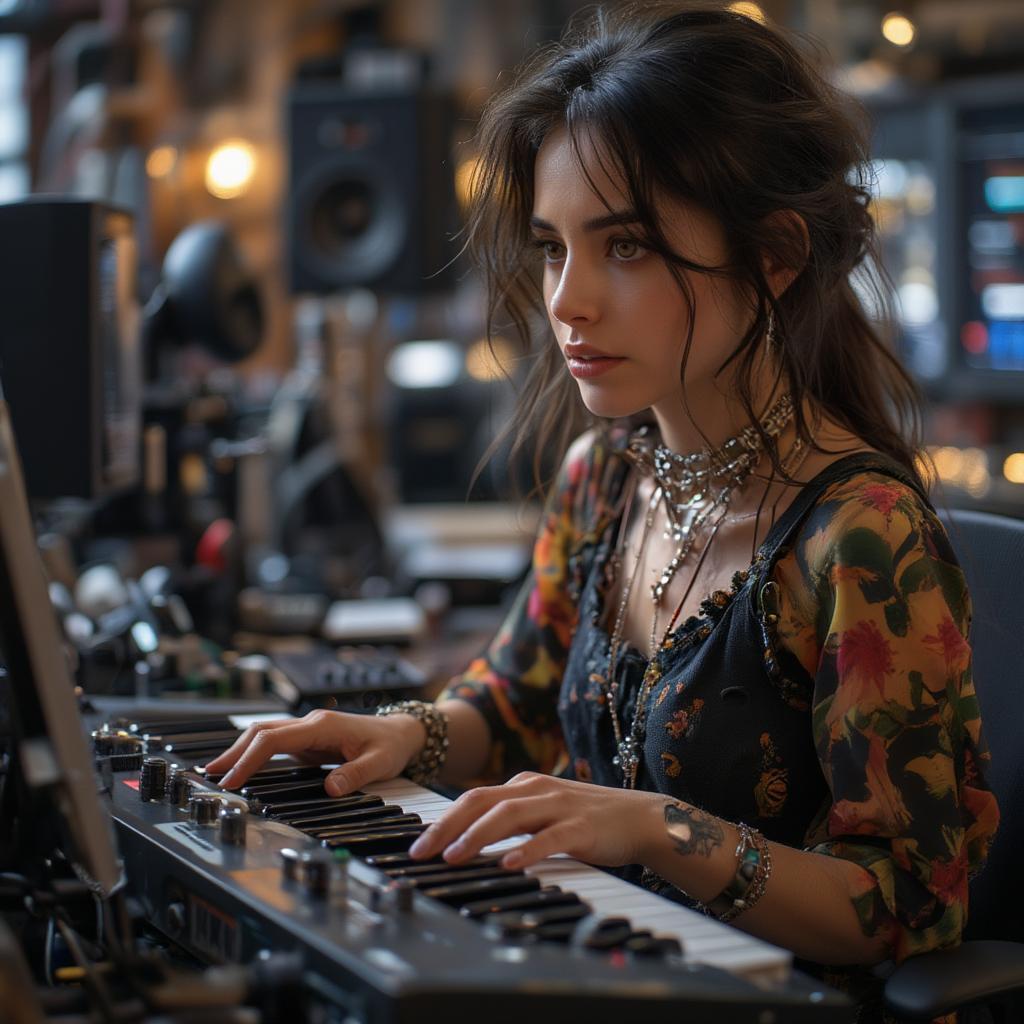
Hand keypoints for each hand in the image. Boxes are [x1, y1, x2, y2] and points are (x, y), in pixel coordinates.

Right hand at [203, 709, 425, 794]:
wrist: (401, 733)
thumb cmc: (390, 745)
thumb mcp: (379, 763)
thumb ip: (355, 775)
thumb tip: (330, 788)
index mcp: (323, 726)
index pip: (275, 739)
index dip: (250, 758)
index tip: (232, 780)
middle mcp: (311, 724)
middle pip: (262, 732)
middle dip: (234, 752)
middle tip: (210, 777)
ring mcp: (308, 731)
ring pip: (265, 734)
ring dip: (240, 751)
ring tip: (216, 772)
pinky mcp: (308, 740)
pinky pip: (275, 744)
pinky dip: (254, 754)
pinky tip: (242, 768)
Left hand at [408, 771, 660, 869]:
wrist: (641, 818)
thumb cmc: (586, 820)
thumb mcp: (541, 813)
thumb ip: (509, 821)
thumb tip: (465, 840)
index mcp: (522, 786)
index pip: (472, 798)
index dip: (441, 820)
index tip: (417, 845)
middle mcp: (535, 790)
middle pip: (481, 801)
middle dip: (446, 825)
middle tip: (421, 851)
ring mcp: (558, 806)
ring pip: (508, 815)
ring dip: (477, 835)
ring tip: (454, 855)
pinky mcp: (581, 826)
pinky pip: (549, 837)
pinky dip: (527, 849)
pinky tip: (509, 864)